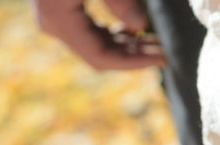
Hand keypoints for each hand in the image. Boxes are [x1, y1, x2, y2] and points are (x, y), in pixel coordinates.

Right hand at [34, 0, 166, 70]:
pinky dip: (114, 32)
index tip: (163, 57)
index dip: (134, 62)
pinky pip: (89, 30)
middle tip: (166, 50)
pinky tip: (136, 29)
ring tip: (156, 41)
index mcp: (59, 18)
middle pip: (99, 53)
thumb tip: (140, 25)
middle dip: (134, 54)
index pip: (100, 57)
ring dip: (127, 44)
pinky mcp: (59, 8)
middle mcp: (53, 24)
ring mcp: (54, 17)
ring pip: (96, 43)